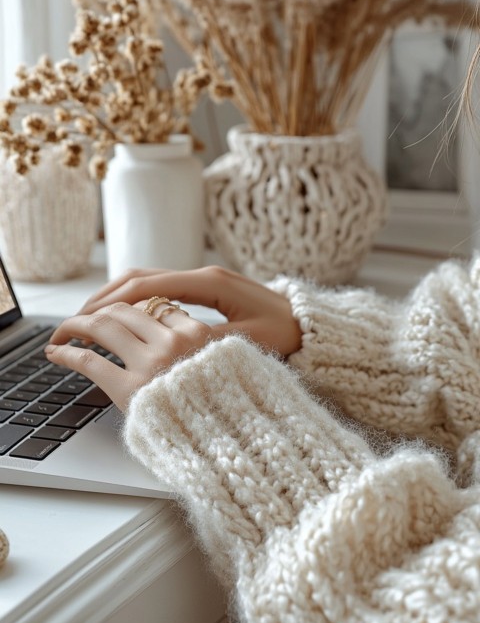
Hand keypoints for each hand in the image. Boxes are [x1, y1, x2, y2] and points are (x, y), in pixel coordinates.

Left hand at [45, 300, 213, 410]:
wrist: (221, 444)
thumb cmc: (219, 410)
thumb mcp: (219, 366)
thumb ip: (196, 345)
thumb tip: (167, 323)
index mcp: (198, 336)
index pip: (155, 306)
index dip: (129, 309)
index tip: (114, 315)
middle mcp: (173, 344)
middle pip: (124, 311)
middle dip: (98, 312)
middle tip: (81, 321)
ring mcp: (150, 365)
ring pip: (102, 326)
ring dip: (76, 324)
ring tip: (63, 332)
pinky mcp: (128, 389)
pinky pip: (89, 360)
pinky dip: (66, 351)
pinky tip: (55, 352)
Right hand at [77, 265, 301, 356]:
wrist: (311, 324)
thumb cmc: (286, 334)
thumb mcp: (250, 342)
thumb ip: (210, 342)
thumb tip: (172, 347)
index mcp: (209, 283)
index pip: (149, 286)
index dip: (113, 302)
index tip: (85, 317)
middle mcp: (202, 276)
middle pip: (141, 277)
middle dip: (106, 296)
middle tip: (77, 318)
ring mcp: (203, 280)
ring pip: (149, 281)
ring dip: (119, 297)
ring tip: (91, 319)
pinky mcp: (206, 290)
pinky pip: (162, 290)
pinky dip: (137, 302)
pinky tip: (123, 320)